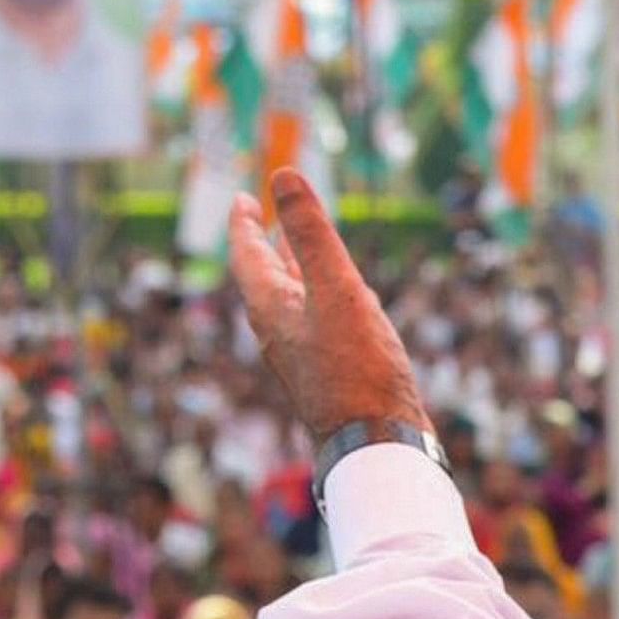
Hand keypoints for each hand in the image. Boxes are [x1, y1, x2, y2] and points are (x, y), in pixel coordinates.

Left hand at [229, 171, 426, 441]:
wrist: (376, 443)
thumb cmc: (356, 369)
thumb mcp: (336, 289)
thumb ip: (311, 233)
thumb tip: (281, 175)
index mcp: (272, 308)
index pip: (247, 255)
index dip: (242, 223)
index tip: (242, 199)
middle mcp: (280, 330)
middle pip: (265, 276)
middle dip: (263, 243)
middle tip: (258, 217)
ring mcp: (304, 352)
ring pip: (292, 298)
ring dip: (292, 269)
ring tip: (295, 249)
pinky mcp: (329, 369)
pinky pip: (316, 320)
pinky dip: (319, 296)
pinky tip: (341, 301)